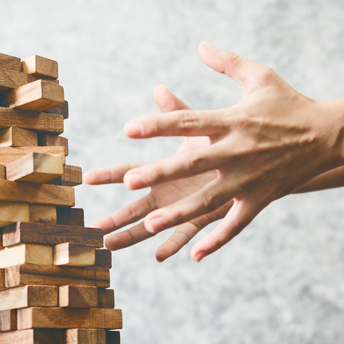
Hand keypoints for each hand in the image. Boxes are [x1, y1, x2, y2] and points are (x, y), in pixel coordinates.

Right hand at [85, 85, 231, 261]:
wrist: (255, 156)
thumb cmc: (224, 139)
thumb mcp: (199, 126)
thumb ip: (179, 113)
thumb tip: (160, 88)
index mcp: (163, 169)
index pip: (130, 172)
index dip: (109, 175)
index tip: (87, 178)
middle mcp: (168, 191)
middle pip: (134, 207)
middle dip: (114, 217)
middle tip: (91, 227)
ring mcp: (184, 206)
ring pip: (153, 225)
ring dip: (133, 235)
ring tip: (111, 246)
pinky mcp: (205, 216)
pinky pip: (187, 233)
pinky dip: (174, 243)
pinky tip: (160, 255)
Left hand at [87, 42, 341, 261]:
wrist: (330, 134)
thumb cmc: (290, 104)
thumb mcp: (261, 76)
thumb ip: (227, 62)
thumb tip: (200, 44)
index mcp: (234, 120)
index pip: (189, 121)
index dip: (158, 125)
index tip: (129, 129)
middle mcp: (239, 151)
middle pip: (195, 163)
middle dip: (162, 172)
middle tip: (131, 181)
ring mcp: (250, 179)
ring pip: (210, 200)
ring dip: (180, 214)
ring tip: (150, 225)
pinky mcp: (261, 199)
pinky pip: (237, 225)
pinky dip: (217, 241)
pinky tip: (194, 256)